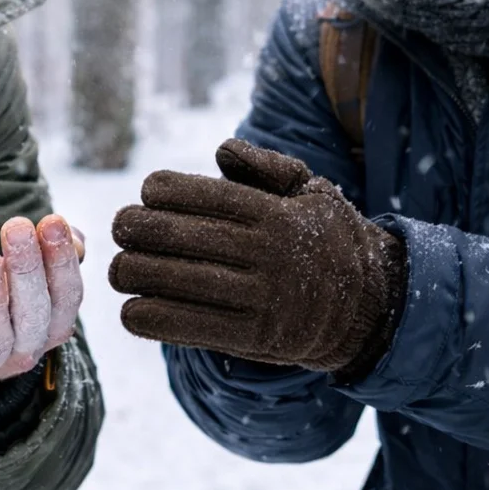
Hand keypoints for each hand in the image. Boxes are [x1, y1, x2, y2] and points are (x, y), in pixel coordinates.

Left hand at [0, 214, 84, 387]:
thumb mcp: (30, 272)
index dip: (62, 260)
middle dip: (27, 268)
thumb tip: (62, 228)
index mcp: (54, 323)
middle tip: (16, 227)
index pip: (67, 294)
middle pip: (34, 313)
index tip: (52, 221)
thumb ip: (48, 249)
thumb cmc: (2, 295)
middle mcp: (28, 348)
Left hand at [109, 138, 406, 378]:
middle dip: (137, 230)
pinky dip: (151, 319)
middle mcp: (268, 255)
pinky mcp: (254, 338)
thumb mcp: (311, 191)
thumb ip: (266, 166)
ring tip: (119, 270)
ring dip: (135, 274)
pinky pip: (189, 327)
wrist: (368, 308)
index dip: (164, 191)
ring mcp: (262, 299)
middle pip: (181, 237)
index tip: (147, 193)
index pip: (205, 196)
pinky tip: (132, 311)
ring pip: (178, 283)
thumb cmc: (327, 240)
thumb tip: (221, 151)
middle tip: (119, 228)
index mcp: (276, 214)